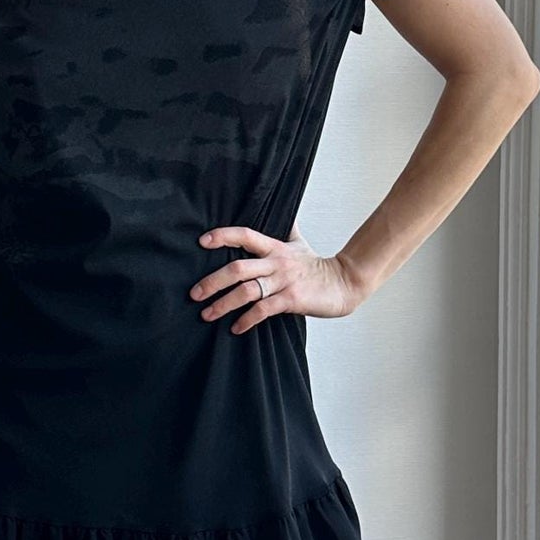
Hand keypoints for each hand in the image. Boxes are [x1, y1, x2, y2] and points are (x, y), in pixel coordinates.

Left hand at [190, 221, 365, 333]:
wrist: (345, 283)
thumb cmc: (317, 266)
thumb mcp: (299, 244)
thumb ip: (285, 229)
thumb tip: (280, 211)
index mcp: (275, 247)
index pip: (245, 235)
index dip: (223, 236)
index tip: (202, 241)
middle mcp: (277, 263)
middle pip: (238, 268)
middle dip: (212, 281)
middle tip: (195, 293)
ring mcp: (284, 282)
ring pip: (247, 291)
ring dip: (223, 304)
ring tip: (207, 314)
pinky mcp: (292, 300)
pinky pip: (263, 310)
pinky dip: (246, 320)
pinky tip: (236, 328)